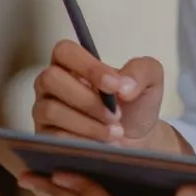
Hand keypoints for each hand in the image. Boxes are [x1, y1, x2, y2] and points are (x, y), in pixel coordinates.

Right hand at [32, 40, 190, 153]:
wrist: (136, 140)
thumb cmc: (136, 104)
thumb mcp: (150, 79)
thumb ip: (142, 70)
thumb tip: (124, 86)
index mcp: (73, 63)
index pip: (64, 51)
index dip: (88, 66)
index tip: (115, 85)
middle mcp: (53, 84)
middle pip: (51, 79)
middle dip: (87, 99)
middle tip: (116, 114)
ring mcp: (44, 110)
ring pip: (51, 110)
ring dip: (87, 123)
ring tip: (116, 132)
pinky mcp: (45, 138)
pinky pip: (53, 138)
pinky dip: (82, 141)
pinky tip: (102, 144)